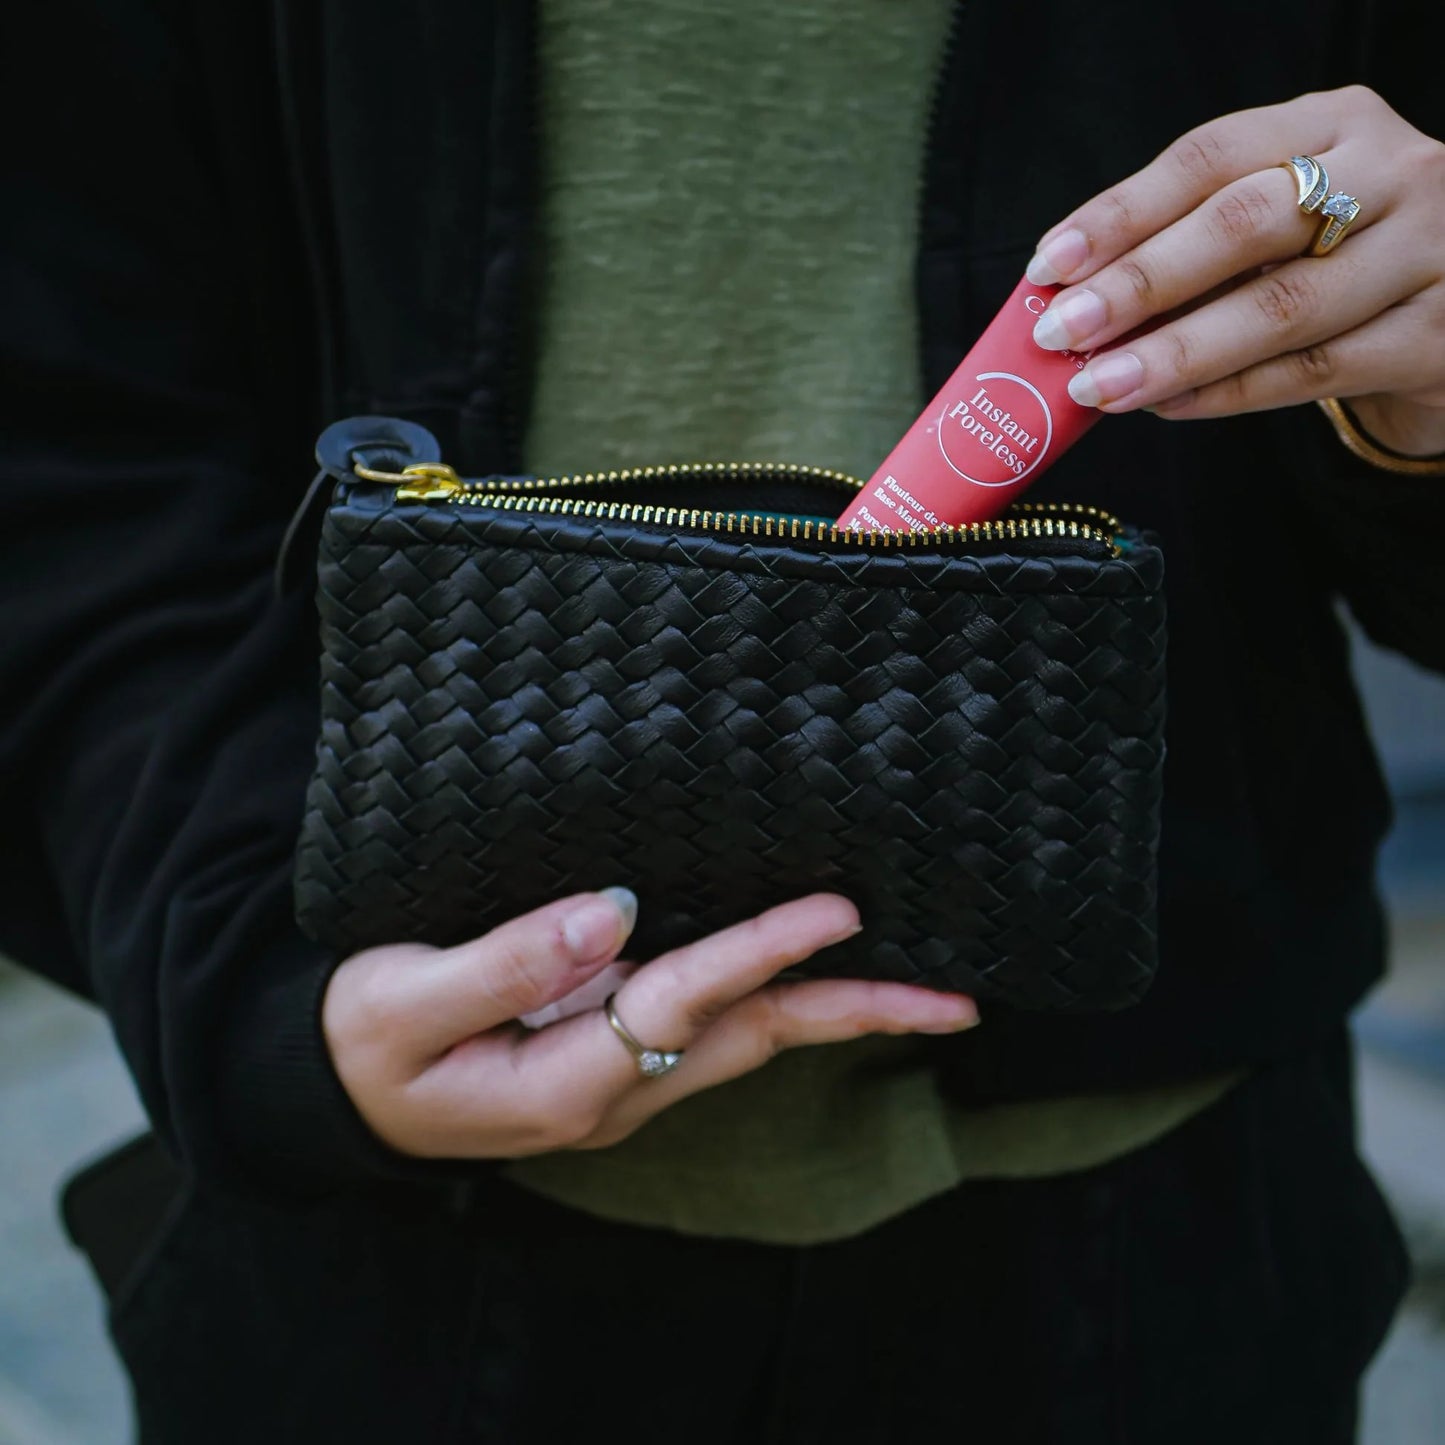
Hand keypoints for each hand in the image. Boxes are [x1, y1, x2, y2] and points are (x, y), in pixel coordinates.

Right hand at [322, 890, 978, 1158]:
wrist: (348, 1094)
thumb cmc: (368, 1044)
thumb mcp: (404, 1003)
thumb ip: (506, 960)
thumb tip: (612, 910)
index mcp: (564, 1081)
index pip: (683, 1007)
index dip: (761, 953)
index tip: (836, 908)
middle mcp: (617, 1087)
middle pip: (755, 1042)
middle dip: (855, 1017)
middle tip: (959, 1000)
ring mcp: (626, 1073)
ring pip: (749, 1037)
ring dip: (835, 1011)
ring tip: (929, 992)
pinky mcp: (620, 1048)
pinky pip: (719, 1023)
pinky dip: (780, 995)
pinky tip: (818, 971)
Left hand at [1025, 85, 1444, 457]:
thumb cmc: (1342, 259)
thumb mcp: (1286, 218)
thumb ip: (1196, 241)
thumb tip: (1072, 296)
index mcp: (1336, 124)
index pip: (1211, 156)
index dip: (1122, 212)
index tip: (1050, 265)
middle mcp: (1392, 173)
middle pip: (1244, 224)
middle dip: (1140, 282)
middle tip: (1062, 332)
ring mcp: (1429, 252)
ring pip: (1280, 306)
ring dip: (1175, 352)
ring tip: (1100, 386)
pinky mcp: (1437, 337)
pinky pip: (1314, 371)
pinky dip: (1229, 392)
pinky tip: (1167, 406)